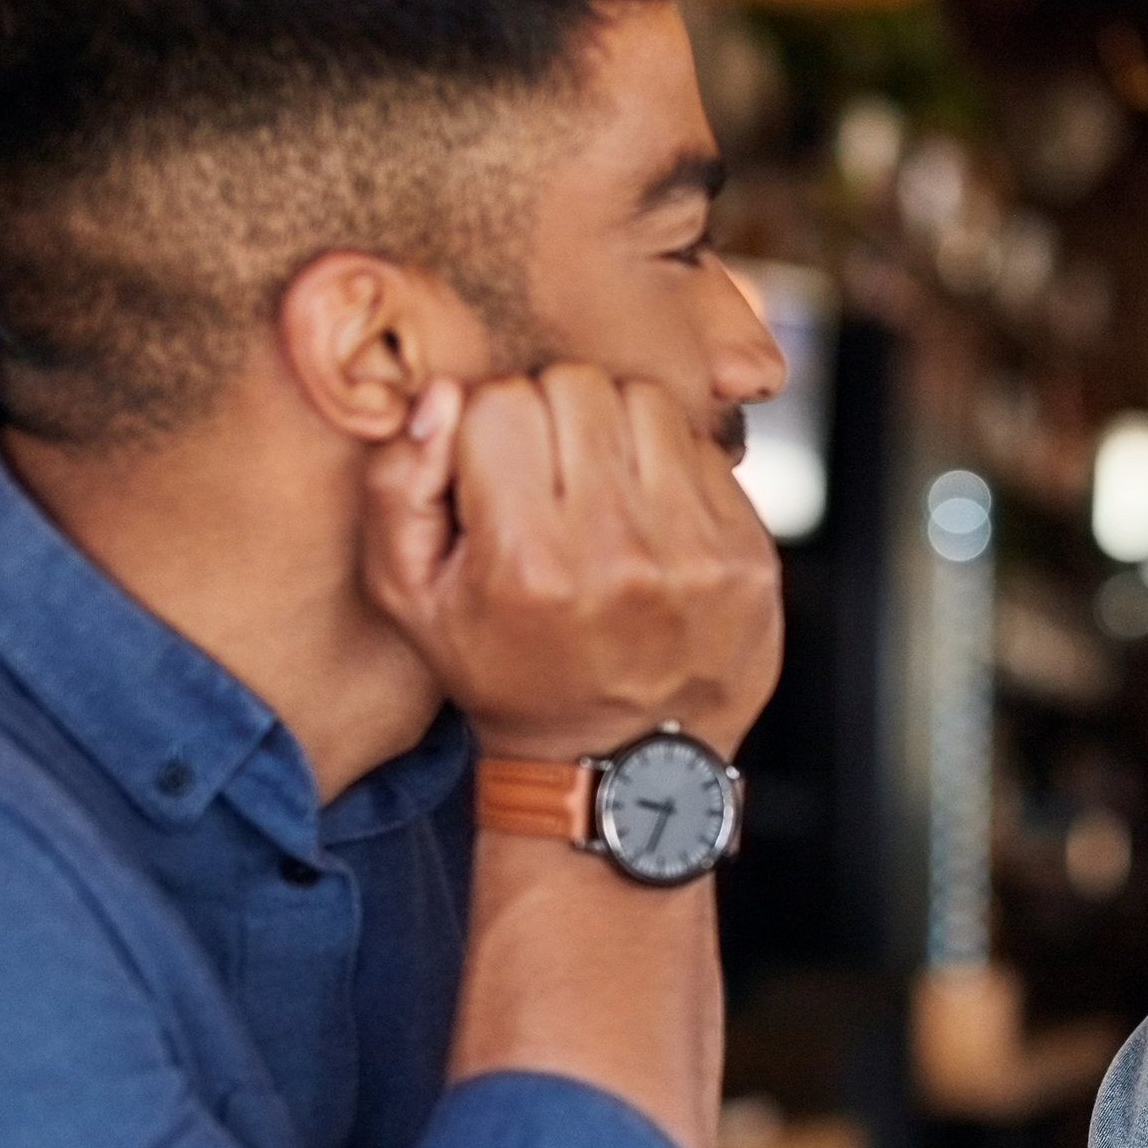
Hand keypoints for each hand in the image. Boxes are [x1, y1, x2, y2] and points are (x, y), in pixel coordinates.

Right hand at [361, 365, 780, 761]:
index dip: (488, 427)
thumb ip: (398, 488)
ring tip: (599, 493)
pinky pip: (703, 448)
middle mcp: (619, 552)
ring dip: (615, 429)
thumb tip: (441, 396)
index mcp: (527, 562)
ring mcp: (696, 553)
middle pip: (577, 385)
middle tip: (547, 480)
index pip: (501, 401)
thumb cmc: (505, 672)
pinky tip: (649, 520)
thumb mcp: (411, 601)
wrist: (617, 762)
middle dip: (551, 417)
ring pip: (646, 400)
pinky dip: (670, 466)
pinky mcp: (749, 554)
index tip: (495, 476)